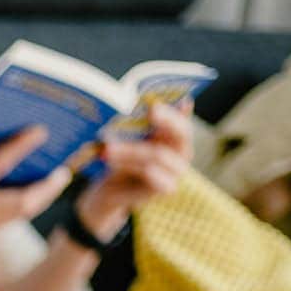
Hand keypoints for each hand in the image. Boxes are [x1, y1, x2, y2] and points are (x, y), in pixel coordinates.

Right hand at [0, 126, 71, 257]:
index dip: (21, 146)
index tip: (40, 131)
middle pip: (24, 202)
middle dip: (47, 188)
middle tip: (62, 171)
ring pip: (18, 217)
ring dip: (38, 200)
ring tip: (52, 182)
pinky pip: (2, 224)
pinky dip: (16, 210)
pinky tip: (26, 196)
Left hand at [76, 100, 193, 237]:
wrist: (112, 190)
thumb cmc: (123, 158)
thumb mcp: (129, 139)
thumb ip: (139, 122)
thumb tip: (142, 101)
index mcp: (177, 136)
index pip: (183, 120)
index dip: (177, 110)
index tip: (166, 100)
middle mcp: (183, 151)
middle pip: (181, 134)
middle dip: (167, 120)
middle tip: (151, 110)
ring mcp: (177, 171)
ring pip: (157, 154)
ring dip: (130, 149)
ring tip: (106, 147)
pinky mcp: (167, 188)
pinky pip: (152, 174)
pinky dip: (129, 165)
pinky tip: (110, 159)